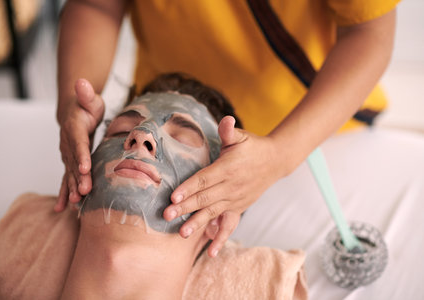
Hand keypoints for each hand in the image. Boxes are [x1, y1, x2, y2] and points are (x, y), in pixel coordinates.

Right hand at [54, 79, 104, 211]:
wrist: (74, 114)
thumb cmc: (86, 106)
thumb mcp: (89, 98)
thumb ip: (86, 93)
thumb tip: (81, 82)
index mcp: (74, 129)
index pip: (78, 142)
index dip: (81, 154)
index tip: (85, 166)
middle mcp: (68, 145)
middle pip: (73, 162)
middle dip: (78, 178)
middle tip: (85, 191)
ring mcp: (67, 156)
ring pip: (70, 174)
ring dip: (72, 188)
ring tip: (75, 204)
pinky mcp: (70, 163)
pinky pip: (66, 179)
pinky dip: (65, 193)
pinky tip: (64, 208)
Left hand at [164, 116, 283, 255]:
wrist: (275, 161)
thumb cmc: (253, 146)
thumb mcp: (241, 136)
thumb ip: (229, 131)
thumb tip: (225, 119)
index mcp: (227, 168)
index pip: (205, 179)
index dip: (189, 187)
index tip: (174, 196)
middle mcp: (231, 186)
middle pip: (205, 198)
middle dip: (185, 207)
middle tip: (168, 215)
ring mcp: (235, 200)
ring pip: (213, 213)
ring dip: (197, 223)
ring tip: (182, 234)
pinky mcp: (239, 208)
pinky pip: (229, 225)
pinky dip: (221, 238)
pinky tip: (211, 252)